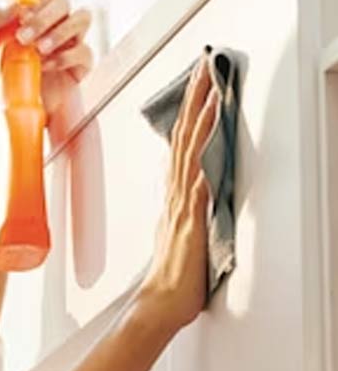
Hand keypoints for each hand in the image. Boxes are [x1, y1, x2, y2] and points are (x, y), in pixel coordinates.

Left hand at [0, 0, 94, 120]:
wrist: (11, 106)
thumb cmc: (1, 72)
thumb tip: (14, 7)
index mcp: (36, 13)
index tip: (22, 12)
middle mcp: (56, 22)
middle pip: (63, 1)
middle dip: (44, 16)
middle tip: (23, 37)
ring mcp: (72, 41)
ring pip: (82, 17)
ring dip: (59, 32)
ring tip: (38, 50)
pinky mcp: (82, 63)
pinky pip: (85, 50)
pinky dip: (64, 57)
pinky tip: (46, 67)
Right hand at [133, 56, 218, 336]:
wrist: (160, 304)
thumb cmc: (172, 277)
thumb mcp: (178, 234)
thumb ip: (182, 210)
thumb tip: (187, 191)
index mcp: (175, 196)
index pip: (182, 142)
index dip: (191, 111)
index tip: (198, 83)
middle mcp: (177, 195)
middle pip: (184, 136)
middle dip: (195, 99)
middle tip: (202, 66)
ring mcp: (183, 206)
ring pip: (190, 151)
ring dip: (200, 118)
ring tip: (210, 88)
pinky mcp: (191, 222)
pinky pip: (196, 184)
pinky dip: (200, 161)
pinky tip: (207, 142)